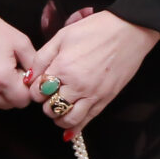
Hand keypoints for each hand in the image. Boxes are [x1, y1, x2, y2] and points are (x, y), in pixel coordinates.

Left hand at [30, 9, 159, 135]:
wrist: (129, 30)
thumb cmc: (97, 29)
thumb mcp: (63, 35)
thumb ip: (42, 57)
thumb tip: (30, 78)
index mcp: (63, 67)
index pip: (37, 92)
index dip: (36, 90)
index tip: (41, 84)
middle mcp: (76, 85)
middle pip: (49, 108)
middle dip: (46, 103)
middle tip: (51, 94)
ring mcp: (93, 94)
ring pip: (67, 120)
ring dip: (58, 117)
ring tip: (60, 108)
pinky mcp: (106, 99)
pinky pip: (87, 121)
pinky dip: (75, 128)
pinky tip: (69, 128)